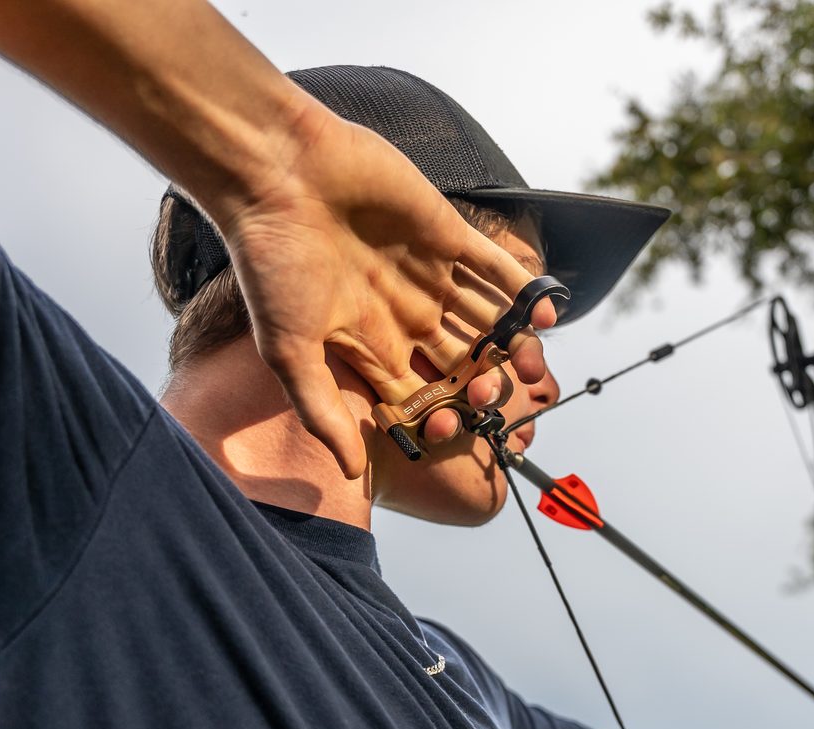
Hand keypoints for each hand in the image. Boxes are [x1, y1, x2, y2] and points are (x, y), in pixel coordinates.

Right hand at [212, 108, 553, 475]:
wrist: (276, 173)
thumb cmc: (270, 261)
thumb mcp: (289, 349)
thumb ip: (322, 410)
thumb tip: (349, 471)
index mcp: (369, 343)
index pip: (420, 392)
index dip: (443, 415)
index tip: (459, 433)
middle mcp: (402, 311)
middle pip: (459, 360)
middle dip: (483, 384)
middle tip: (498, 399)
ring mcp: (427, 272)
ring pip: (484, 319)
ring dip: (511, 345)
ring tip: (533, 368)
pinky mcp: (446, 232)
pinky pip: (496, 268)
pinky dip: (522, 291)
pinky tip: (544, 315)